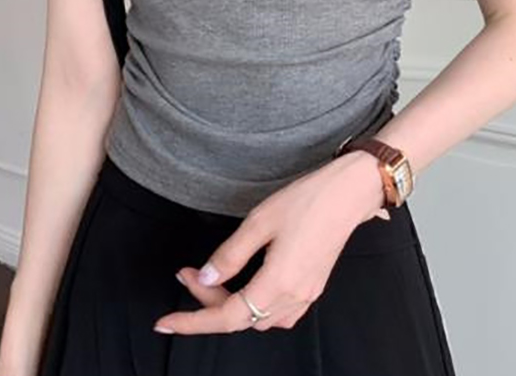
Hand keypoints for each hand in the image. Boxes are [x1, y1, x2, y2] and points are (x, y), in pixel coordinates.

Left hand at [153, 149, 385, 334]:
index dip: (193, 322)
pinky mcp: (313, 285)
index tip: (165, 322)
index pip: (227, 317)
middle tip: (189, 275)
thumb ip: (230, 254)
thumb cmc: (309, 200)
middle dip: (209, 303)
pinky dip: (255, 305)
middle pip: (242, 318)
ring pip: (260, 318)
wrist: (350, 192)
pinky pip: (278, 311)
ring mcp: (307, 293)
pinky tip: (246, 285)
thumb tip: (205, 277)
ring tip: (213, 278)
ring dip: (232, 305)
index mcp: (278, 282)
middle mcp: (294, 296)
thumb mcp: (260, 220)